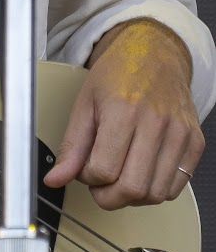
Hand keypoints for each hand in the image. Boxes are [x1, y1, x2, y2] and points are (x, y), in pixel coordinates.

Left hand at [43, 20, 203, 209]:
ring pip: (155, 194)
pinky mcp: (195, 142)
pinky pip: (175, 187)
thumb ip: (71, 147)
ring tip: (120, 176)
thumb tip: (55, 179)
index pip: (103, 170)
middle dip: (108, 197)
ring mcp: (180, 134)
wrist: (156, 54)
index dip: (88, 179)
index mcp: (123, 110)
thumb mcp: (85, 105)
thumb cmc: (119, 75)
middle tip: (100, 183)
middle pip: (131, 188)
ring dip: (132, 197)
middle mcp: (156, 122)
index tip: (85, 171)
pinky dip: (156, 190)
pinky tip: (142, 172)